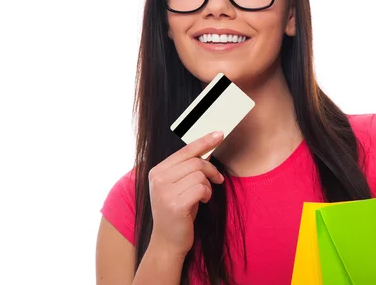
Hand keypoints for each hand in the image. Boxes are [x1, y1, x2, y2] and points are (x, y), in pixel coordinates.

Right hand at [147, 131, 224, 256]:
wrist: (168, 241)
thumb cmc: (178, 211)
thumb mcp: (178, 186)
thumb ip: (187, 168)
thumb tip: (208, 148)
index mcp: (157, 171)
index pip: (185, 151)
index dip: (204, 141)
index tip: (219, 134)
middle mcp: (158, 179)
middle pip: (195, 162)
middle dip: (211, 170)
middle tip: (217, 180)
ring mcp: (164, 192)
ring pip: (200, 175)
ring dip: (208, 185)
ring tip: (204, 196)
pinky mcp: (175, 205)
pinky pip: (201, 188)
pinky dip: (207, 194)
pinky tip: (202, 202)